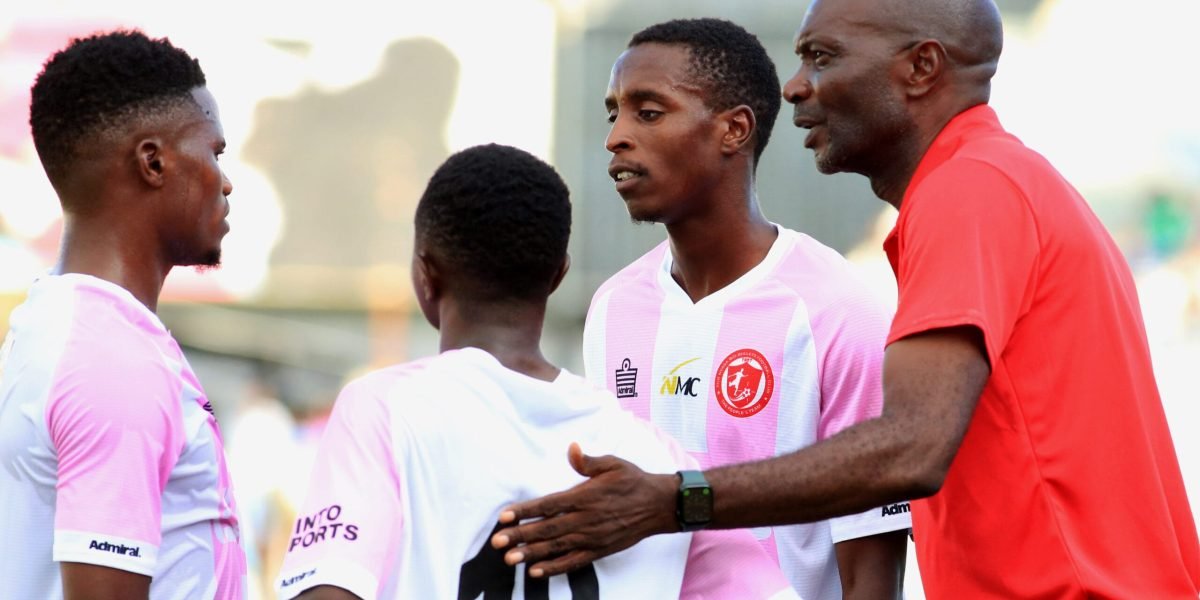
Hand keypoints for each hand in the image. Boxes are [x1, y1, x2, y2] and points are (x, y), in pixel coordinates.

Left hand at [490, 443, 677, 576]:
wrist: (659, 505)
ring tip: (510, 559)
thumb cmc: (633, 481)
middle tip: (498, 542)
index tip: (505, 516)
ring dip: (531, 554)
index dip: (526, 511)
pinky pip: (573, 562)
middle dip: (520, 536)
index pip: (549, 505)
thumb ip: (588, 461)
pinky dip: (554, 568)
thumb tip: (572, 449)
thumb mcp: (613, 464)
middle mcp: (586, 519)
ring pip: (556, 548)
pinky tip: (535, 572)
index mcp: (585, 496)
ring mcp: (592, 537)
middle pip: (547, 529)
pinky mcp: (599, 550)